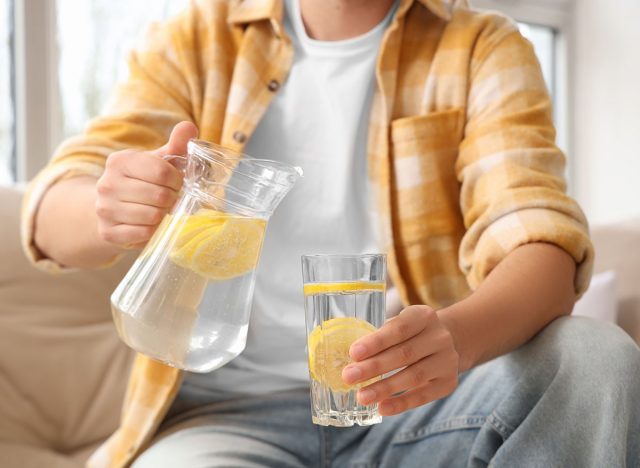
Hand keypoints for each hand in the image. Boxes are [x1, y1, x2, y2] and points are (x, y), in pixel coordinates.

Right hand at [95, 121, 197, 248]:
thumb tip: (188, 126)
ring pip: (152, 216)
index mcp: (120, 161)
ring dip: (163, 215)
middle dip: (172, 199)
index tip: (176, 183)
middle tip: (170, 199)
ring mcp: (104, 209)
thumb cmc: (145, 181)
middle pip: (159, 195)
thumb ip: (176, 144)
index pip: (162, 172)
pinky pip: (142, 234)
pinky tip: (150, 224)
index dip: (177, 180)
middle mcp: (107, 183)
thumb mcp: (160, 161)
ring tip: (160, 210)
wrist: (115, 207)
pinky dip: (152, 231)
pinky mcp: (107, 232)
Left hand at [342, 305, 458, 415]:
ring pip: (414, 376)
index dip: (375, 342)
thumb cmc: (411, 334)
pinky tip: (382, 408)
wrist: (446, 343)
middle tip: (349, 376)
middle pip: (404, 354)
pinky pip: (424, 396)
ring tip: (362, 397)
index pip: (399, 329)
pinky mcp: (448, 383)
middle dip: (373, 367)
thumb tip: (350, 358)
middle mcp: (439, 337)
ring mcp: (447, 360)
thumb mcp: (400, 325)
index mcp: (423, 316)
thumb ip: (380, 337)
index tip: (353, 353)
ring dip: (385, 388)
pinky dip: (402, 403)